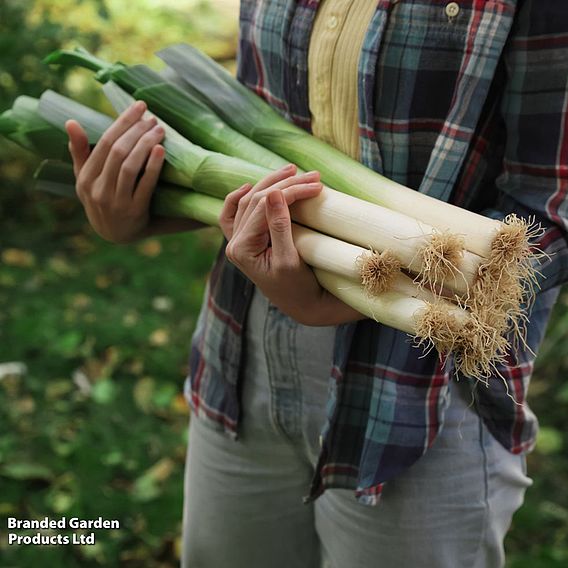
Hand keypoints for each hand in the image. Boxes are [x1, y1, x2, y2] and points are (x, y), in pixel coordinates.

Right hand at [65, 101, 165, 243]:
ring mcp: (116, 203)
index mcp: (86, 178)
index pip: (105, 142)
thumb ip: (80, 151)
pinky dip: (153, 167)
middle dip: (137, 131)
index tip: (139, 106)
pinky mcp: (135, 213)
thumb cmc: (102, 198)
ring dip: (145, 145)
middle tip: (153, 118)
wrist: (115, 234)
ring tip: (160, 130)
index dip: (123, 122)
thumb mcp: (86, 178)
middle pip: (118, 152)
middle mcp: (98, 190)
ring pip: (130, 167)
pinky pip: (144, 186)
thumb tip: (70, 122)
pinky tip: (161, 151)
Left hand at [220, 165, 363, 325]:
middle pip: (254, 200)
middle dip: (284, 184)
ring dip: (269, 184)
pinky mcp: (245, 241)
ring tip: (293, 171)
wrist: (301, 304)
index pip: (264, 207)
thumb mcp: (290, 259)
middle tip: (313, 176)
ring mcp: (237, 242)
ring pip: (248, 201)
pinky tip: (250, 186)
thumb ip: (279, 226)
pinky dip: (240, 198)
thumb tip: (273, 192)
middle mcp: (234, 244)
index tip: (316, 185)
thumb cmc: (298, 287)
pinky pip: (235, 214)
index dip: (290, 192)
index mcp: (241, 249)